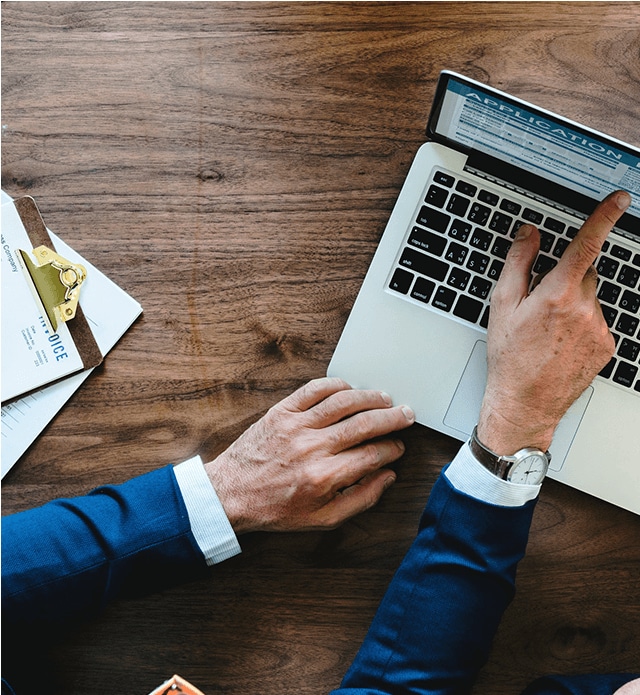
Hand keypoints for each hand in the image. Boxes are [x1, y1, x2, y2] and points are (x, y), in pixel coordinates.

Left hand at [203, 377, 414, 533]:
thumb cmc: (276, 508)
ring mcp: (296, 425)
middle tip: (406, 415)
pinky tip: (349, 389)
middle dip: (392, 418)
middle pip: (364, 424)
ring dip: (370, 397)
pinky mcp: (281, 411)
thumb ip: (361, 499)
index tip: (398, 447)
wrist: (231, 494)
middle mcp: (313, 447)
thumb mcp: (322, 518)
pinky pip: (314, 389)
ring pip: (344, 401)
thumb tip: (387, 477)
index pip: (372, 455)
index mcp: (324, 476)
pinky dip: (336, 384)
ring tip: (384, 399)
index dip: (392, 449)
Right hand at [478, 190, 631, 454]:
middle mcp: (583, 309)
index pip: (585, 245)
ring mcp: (598, 329)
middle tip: (541, 305)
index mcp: (556, 295)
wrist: (525, 402)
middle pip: (584, 274)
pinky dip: (583, 325)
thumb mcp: (502, 306)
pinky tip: (561, 342)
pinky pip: (598, 321)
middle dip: (566, 280)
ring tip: (549, 331)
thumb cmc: (509, 357)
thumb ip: (518, 263)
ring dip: (575, 304)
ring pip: (592, 299)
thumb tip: (529, 234)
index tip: (617, 200)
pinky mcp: (606, 345)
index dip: (603, 217)